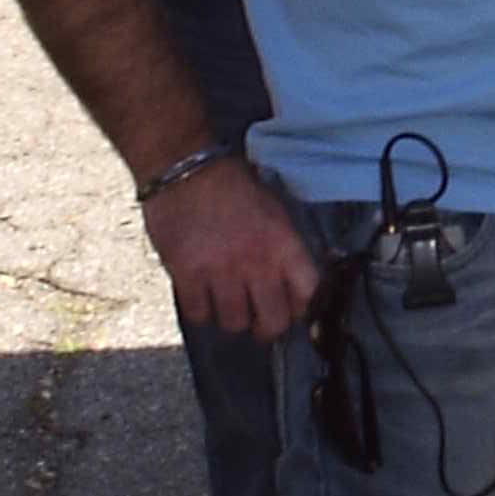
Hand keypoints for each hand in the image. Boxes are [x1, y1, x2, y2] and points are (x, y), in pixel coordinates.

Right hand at [142, 157, 317, 340]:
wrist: (186, 169)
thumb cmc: (231, 185)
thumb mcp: (272, 208)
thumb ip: (282, 246)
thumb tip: (291, 280)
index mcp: (283, 242)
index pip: (308, 292)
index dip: (302, 308)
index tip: (292, 310)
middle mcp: (256, 261)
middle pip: (273, 321)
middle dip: (267, 326)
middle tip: (257, 320)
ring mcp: (221, 271)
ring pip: (234, 323)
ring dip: (231, 318)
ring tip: (226, 303)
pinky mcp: (188, 275)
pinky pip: (199, 314)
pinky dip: (201, 311)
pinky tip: (201, 295)